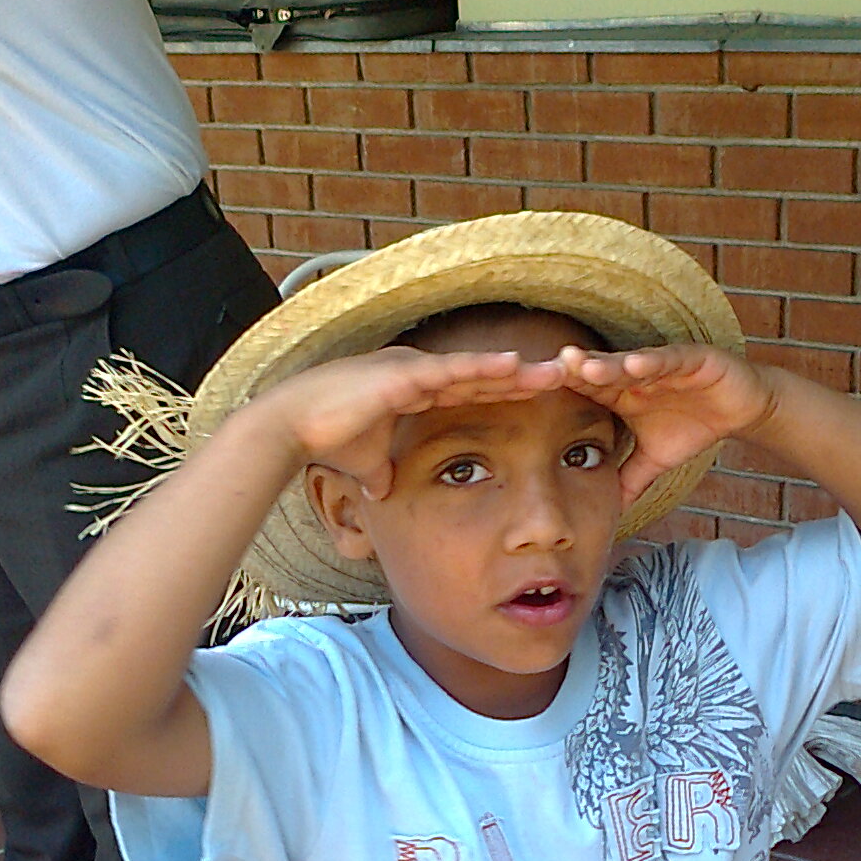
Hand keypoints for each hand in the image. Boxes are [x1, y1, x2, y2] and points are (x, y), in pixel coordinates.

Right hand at [240, 345, 565, 499]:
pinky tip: (515, 367)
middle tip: (568, 377)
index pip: (474, 391)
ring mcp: (414, 370)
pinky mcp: (404, 376)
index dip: (509, 392)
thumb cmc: (328, 441)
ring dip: (517, 371)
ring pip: (476, 369)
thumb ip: (381, 473)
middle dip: (525, 378)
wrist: (293, 427)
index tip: (543, 397)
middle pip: (485, 376)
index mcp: (418, 390)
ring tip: (556, 372)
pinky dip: (484, 369)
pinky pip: (453, 371)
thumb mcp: (369, 465)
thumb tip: (384, 492)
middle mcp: (421, 374)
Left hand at [557, 343, 777, 505]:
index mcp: (623, 394)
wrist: (739, 409)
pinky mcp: (691, 358)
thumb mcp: (656, 460)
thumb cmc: (693, 427)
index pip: (588, 393)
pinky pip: (669, 360)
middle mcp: (637, 375)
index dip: (565, 395)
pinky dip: (654, 362)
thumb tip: (610, 514)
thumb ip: (630, 481)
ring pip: (629, 363)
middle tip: (545, 372)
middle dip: (575, 372)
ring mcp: (662, 364)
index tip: (534, 400)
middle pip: (600, 372)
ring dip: (606, 364)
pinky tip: (635, 365)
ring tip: (581, 367)